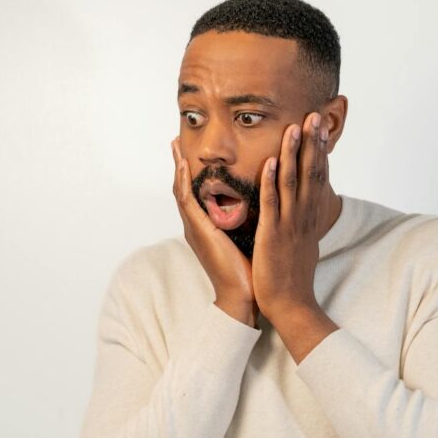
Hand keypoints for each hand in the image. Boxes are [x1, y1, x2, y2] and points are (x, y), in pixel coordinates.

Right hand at [171, 137, 255, 325]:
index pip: (196, 193)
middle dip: (178, 164)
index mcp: (208, 227)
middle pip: (184, 188)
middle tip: (175, 141)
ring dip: (177, 166)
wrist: (244, 296)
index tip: (191, 153)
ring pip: (181, 191)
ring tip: (175, 145)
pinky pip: (188, 201)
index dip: (192, 173)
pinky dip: (184, 182)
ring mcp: (195, 229)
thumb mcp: (248, 237)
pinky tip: (184, 165)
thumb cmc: (250, 271)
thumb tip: (262, 204)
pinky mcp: (199, 232)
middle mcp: (197, 225)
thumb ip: (247, 220)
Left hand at [252, 113, 338, 360]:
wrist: (291, 303)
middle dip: (313, 142)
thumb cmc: (293, 274)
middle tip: (315, 115)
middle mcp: (304, 215)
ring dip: (293, 153)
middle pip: (311, 171)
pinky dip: (271, 181)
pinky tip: (269, 161)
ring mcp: (290, 223)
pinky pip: (272, 203)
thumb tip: (306, 207)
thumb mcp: (303, 241)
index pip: (318, 175)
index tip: (321, 126)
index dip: (320, 150)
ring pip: (292, 181)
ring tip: (294, 127)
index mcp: (309, 216)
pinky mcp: (274, 233)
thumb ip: (304, 221)